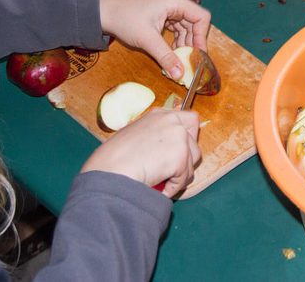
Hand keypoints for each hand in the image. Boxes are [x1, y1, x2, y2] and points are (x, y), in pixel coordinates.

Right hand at [81, 107, 200, 195]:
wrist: (109, 171)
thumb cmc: (111, 159)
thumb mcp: (133, 136)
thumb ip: (152, 138)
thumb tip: (163, 151)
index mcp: (159, 115)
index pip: (188, 120)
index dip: (186, 137)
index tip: (178, 150)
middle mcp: (172, 121)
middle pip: (195, 140)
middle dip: (187, 155)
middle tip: (171, 168)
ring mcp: (178, 137)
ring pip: (192, 161)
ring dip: (179, 174)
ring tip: (161, 181)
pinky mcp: (181, 157)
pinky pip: (184, 179)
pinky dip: (172, 188)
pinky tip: (158, 189)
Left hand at [98, 0, 210, 80]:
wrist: (104, 14)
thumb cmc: (124, 21)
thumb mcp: (147, 41)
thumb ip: (166, 58)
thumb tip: (180, 75)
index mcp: (175, 1)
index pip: (201, 17)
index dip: (202, 36)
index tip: (198, 54)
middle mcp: (175, 0)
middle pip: (195, 22)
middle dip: (192, 42)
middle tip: (189, 60)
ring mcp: (169, 5)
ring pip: (187, 26)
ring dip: (184, 43)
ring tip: (179, 59)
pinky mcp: (163, 12)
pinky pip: (177, 27)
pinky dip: (176, 40)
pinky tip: (172, 52)